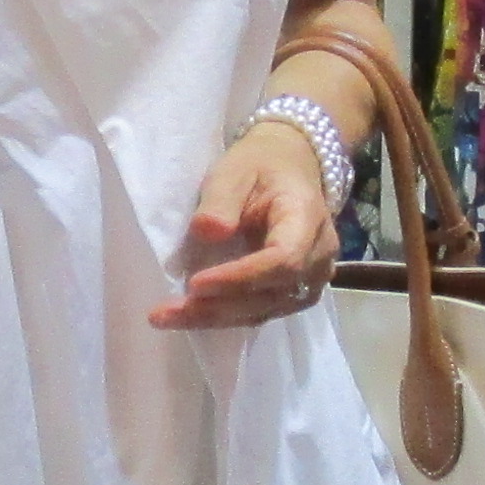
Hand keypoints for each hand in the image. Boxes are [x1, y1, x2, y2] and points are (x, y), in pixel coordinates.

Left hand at [157, 114, 335, 329]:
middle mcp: (318, 257)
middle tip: (166, 312)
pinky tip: (187, 316)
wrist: (289, 169)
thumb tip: (207, 232)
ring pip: (265, 310)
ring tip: (167, 317)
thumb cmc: (259, 167)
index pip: (283, 260)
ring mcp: (311, 279)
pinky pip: (261, 312)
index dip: (241, 277)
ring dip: (215, 317)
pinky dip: (223, 316)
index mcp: (307, 218)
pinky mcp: (294, 293)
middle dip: (218, 306)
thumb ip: (221, 200)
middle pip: (272, 294)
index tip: (195, 284)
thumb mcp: (234, 170)